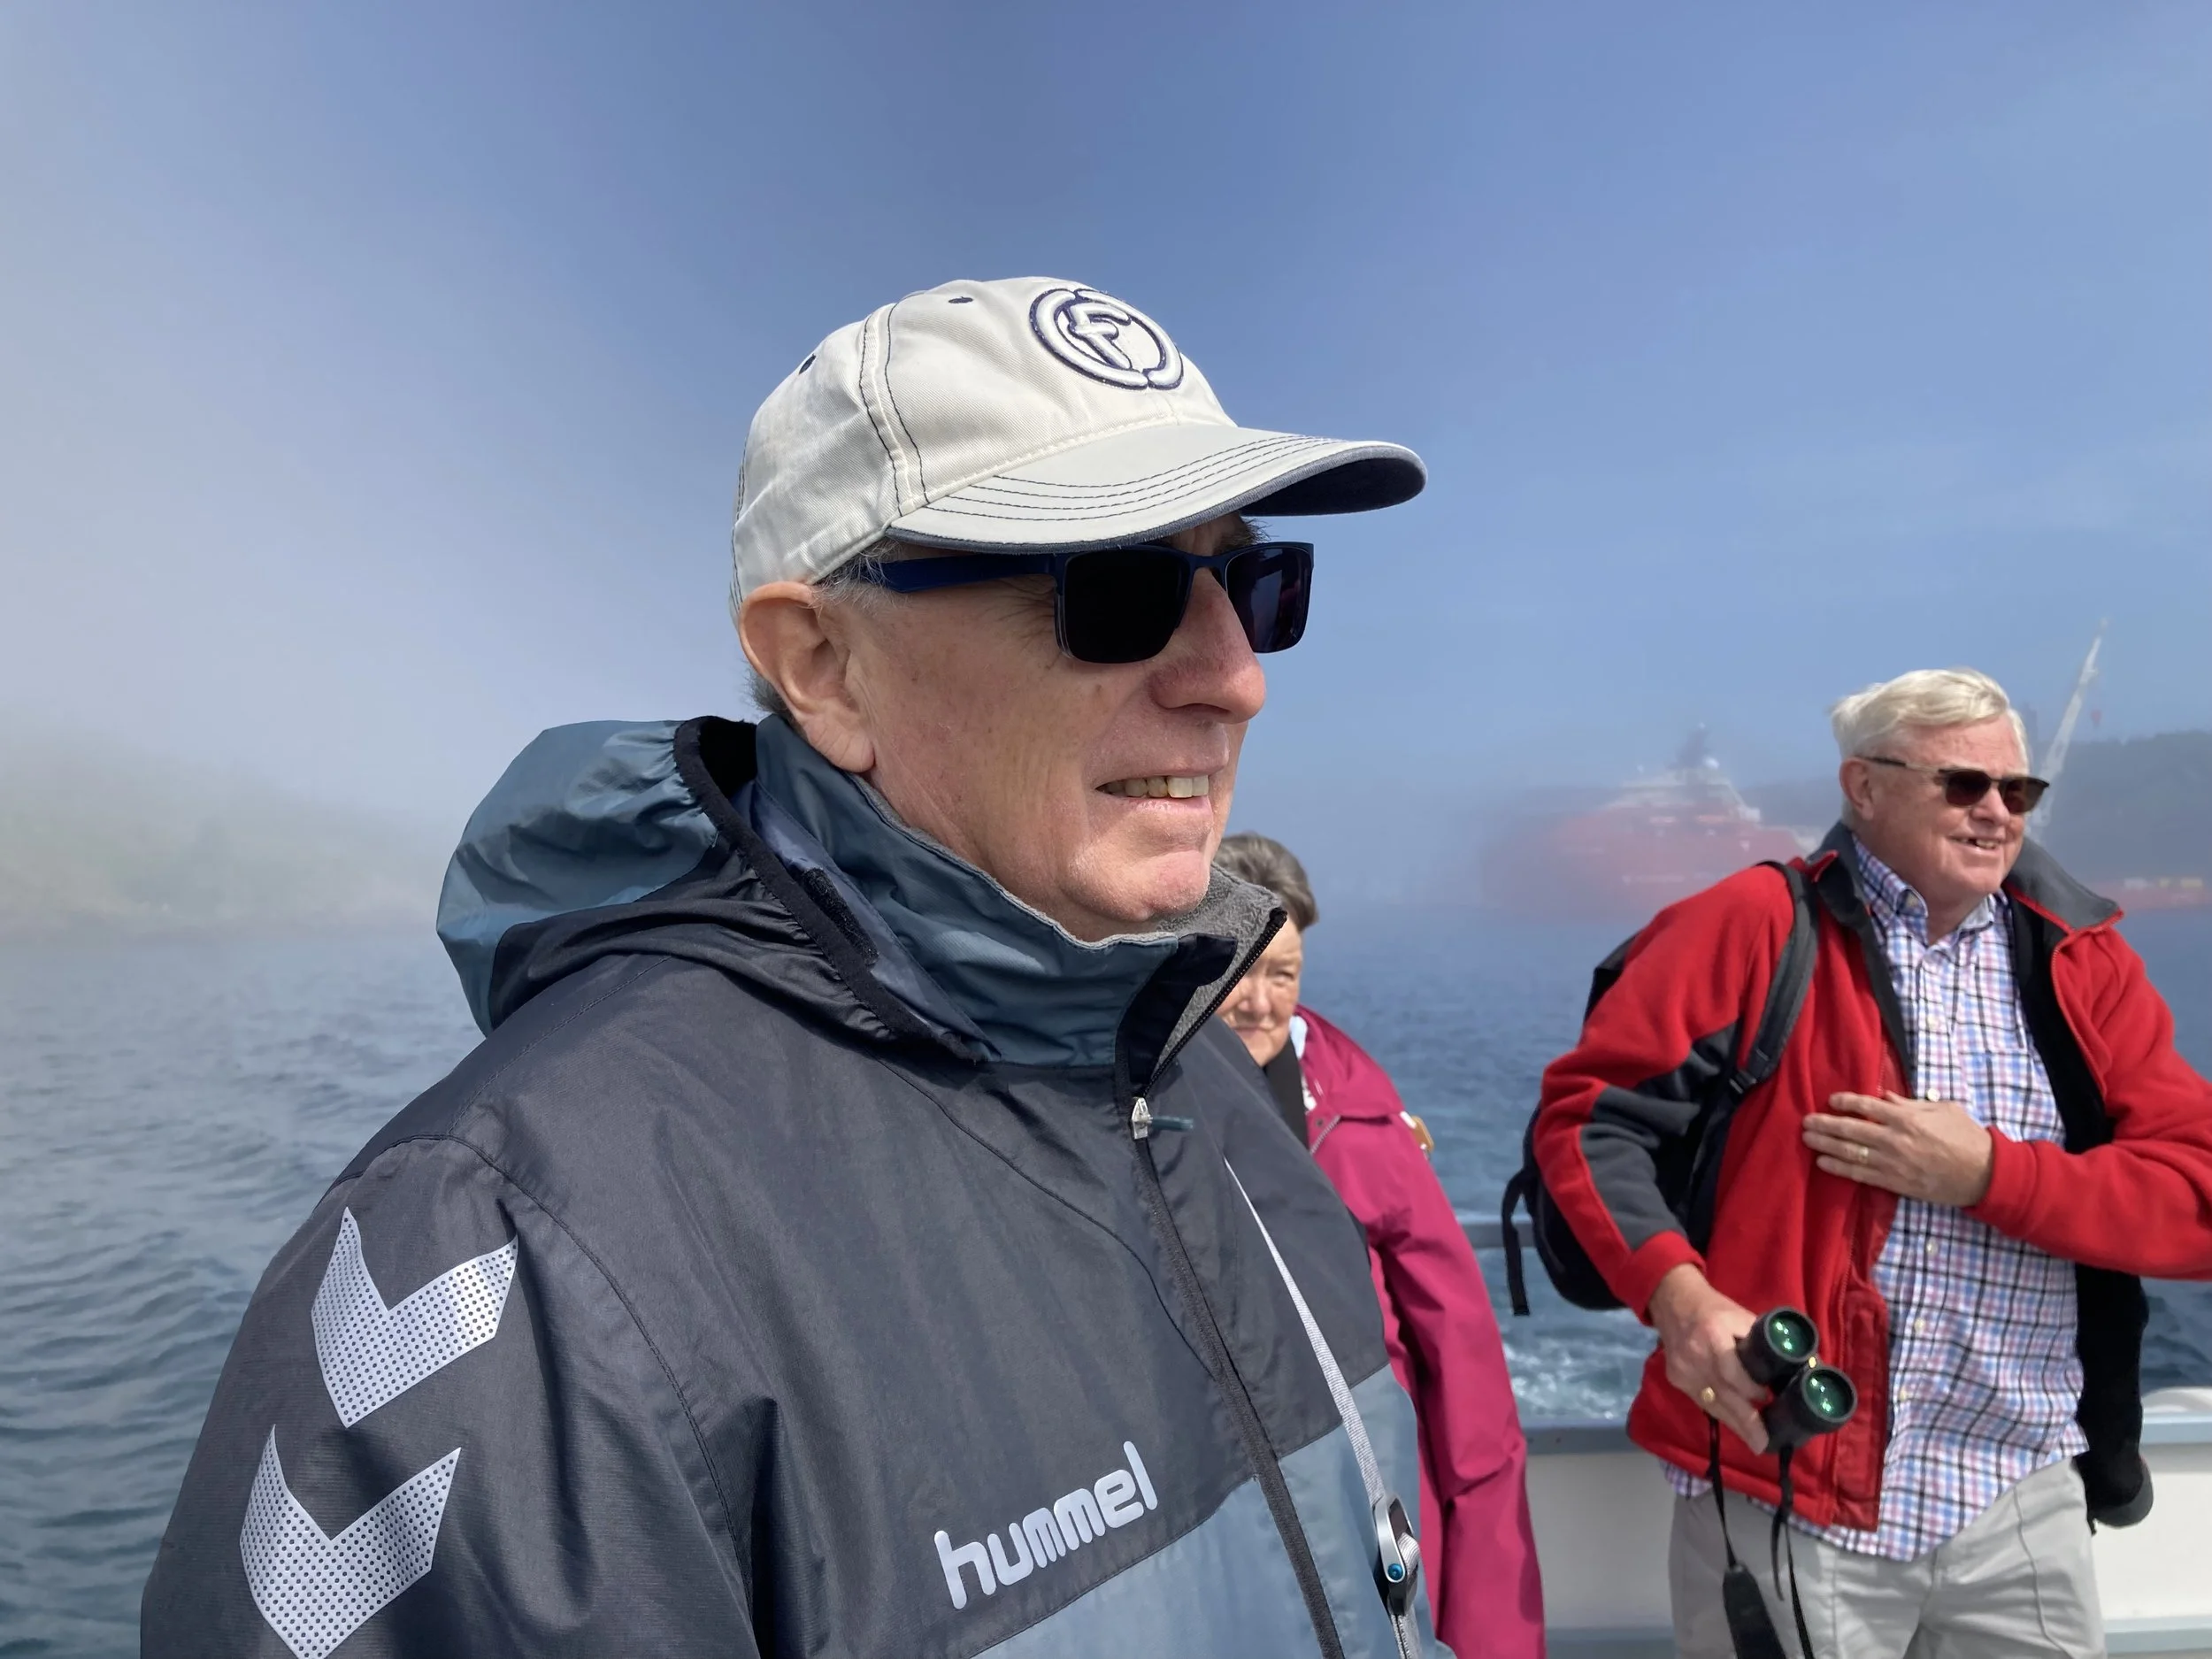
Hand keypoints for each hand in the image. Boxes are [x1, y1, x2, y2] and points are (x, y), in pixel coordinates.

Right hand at [1647, 1265, 1767, 1453]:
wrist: (1671, 1300)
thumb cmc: (1714, 1308)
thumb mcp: (1741, 1316)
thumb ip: (1762, 1341)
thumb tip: (1799, 1363)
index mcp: (1712, 1336)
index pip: (1730, 1372)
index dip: (1749, 1390)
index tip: (1766, 1399)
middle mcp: (1694, 1357)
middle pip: (1721, 1396)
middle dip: (1745, 1423)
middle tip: (1764, 1444)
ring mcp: (1682, 1371)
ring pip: (1711, 1404)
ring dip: (1734, 1425)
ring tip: (1755, 1443)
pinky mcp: (1676, 1379)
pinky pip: (1701, 1402)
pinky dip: (1720, 1413)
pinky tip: (1735, 1424)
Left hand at [1803, 1091, 1994, 1207]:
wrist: (1985, 1174)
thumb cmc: (1967, 1137)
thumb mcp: (1943, 1110)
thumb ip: (1910, 1103)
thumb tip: (1884, 1096)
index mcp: (1908, 1118)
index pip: (1868, 1106)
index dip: (1846, 1102)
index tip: (1831, 1099)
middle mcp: (1896, 1140)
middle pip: (1852, 1130)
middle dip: (1825, 1124)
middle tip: (1805, 1121)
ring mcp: (1895, 1163)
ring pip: (1852, 1153)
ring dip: (1826, 1146)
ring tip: (1807, 1139)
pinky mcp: (1896, 1183)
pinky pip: (1862, 1175)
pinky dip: (1840, 1168)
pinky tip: (1824, 1163)